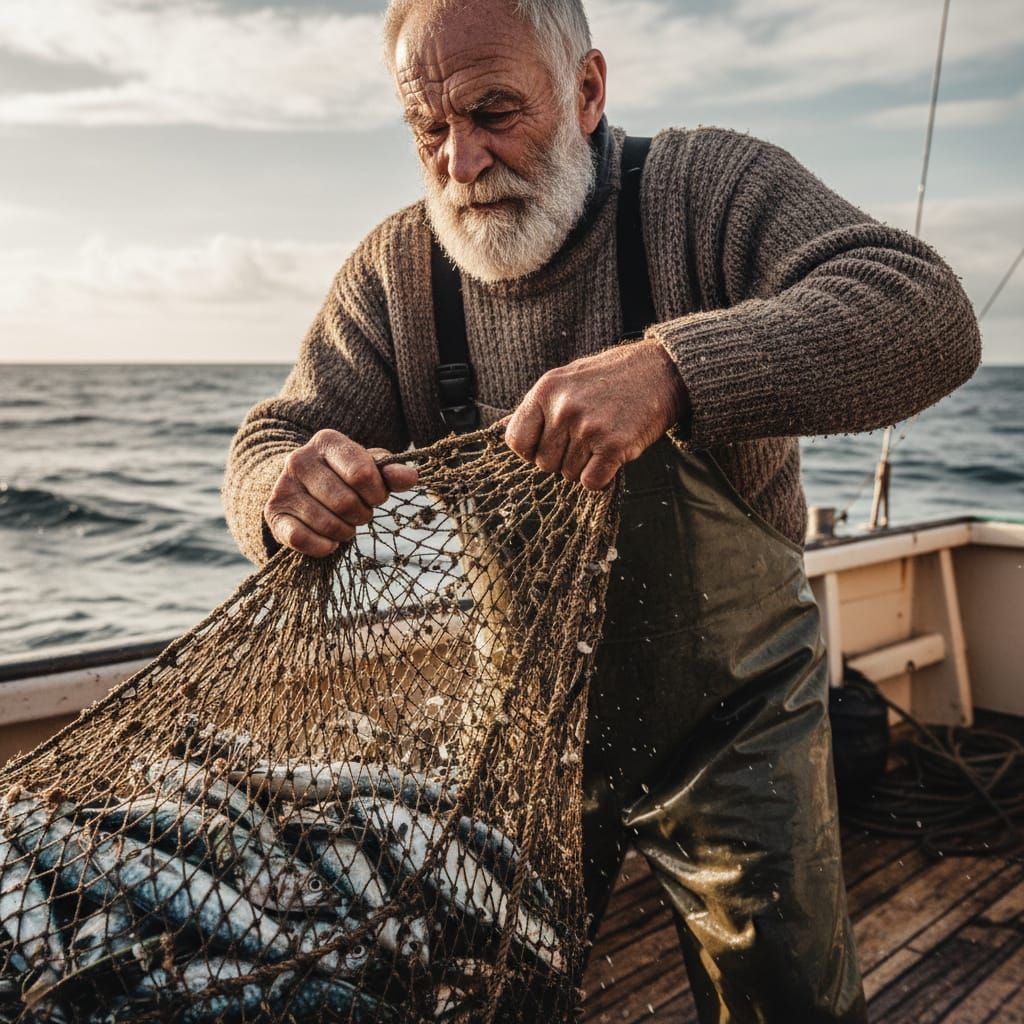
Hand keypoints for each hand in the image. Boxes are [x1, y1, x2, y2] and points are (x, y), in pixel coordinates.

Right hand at [264, 430, 417, 556]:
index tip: (376, 497)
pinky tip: (329, 541)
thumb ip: (391, 472)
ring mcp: (283, 487)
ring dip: (345, 532)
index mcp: (327, 441)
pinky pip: (302, 540)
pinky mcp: (274, 514)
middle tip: (359, 513)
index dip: (377, 493)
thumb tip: (412, 477)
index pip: (362, 474)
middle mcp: (300, 460)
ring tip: (344, 524)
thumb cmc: (343, 476)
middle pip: (346, 503)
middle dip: (362, 515)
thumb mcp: (369, 468)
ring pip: (327, 524)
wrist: (300, 485)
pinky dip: (324, 547)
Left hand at [504, 340, 687, 489]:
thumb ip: (534, 408)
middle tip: (586, 438)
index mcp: (545, 391)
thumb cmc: (609, 379)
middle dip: (562, 459)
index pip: (516, 441)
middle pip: (543, 463)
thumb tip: (497, 428)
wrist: (660, 372)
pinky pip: (591, 483)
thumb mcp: (564, 381)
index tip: (550, 444)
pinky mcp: (614, 446)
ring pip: (568, 475)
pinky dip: (601, 478)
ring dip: (584, 466)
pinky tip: (611, 456)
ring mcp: (588, 427)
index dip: (531, 451)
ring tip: (602, 440)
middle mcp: (563, 408)